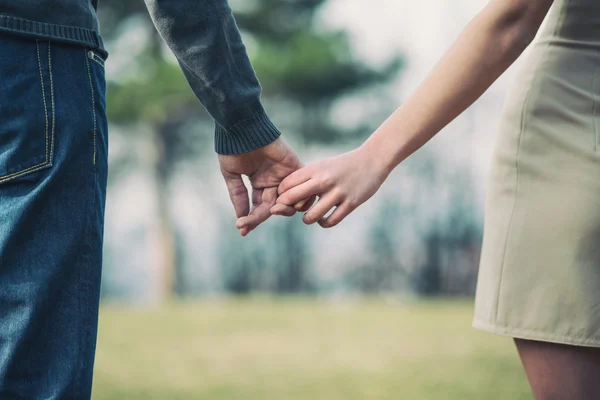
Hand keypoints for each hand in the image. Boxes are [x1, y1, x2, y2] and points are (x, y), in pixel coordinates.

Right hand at [219, 137, 312, 235]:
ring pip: (290, 201)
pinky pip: (302, 186)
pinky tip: (283, 203)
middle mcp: (273, 181)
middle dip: (261, 217)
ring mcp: (285, 175)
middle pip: (273, 207)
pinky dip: (296, 197)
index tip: (242, 229)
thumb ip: (238, 195)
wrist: (242, 127)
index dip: (251, 219)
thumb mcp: (232, 174)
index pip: (258, 207)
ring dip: (280, 210)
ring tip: (269, 212)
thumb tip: (241, 218)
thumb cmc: (233, 147)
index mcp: (259, 183)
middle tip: (250, 222)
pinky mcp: (295, 166)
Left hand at [271, 146, 389, 227]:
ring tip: (309, 217)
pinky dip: (324, 223)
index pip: (287, 184)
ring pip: (311, 216)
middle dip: (288, 207)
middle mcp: (324, 180)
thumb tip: (288, 195)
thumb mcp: (323, 166)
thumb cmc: (343, 165)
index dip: (282, 195)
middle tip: (293, 210)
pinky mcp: (351, 203)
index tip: (285, 199)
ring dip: (307, 219)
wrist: (372, 159)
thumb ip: (307, 178)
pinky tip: (324, 219)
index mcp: (315, 169)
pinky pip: (331, 221)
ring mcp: (338, 193)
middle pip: (292, 198)